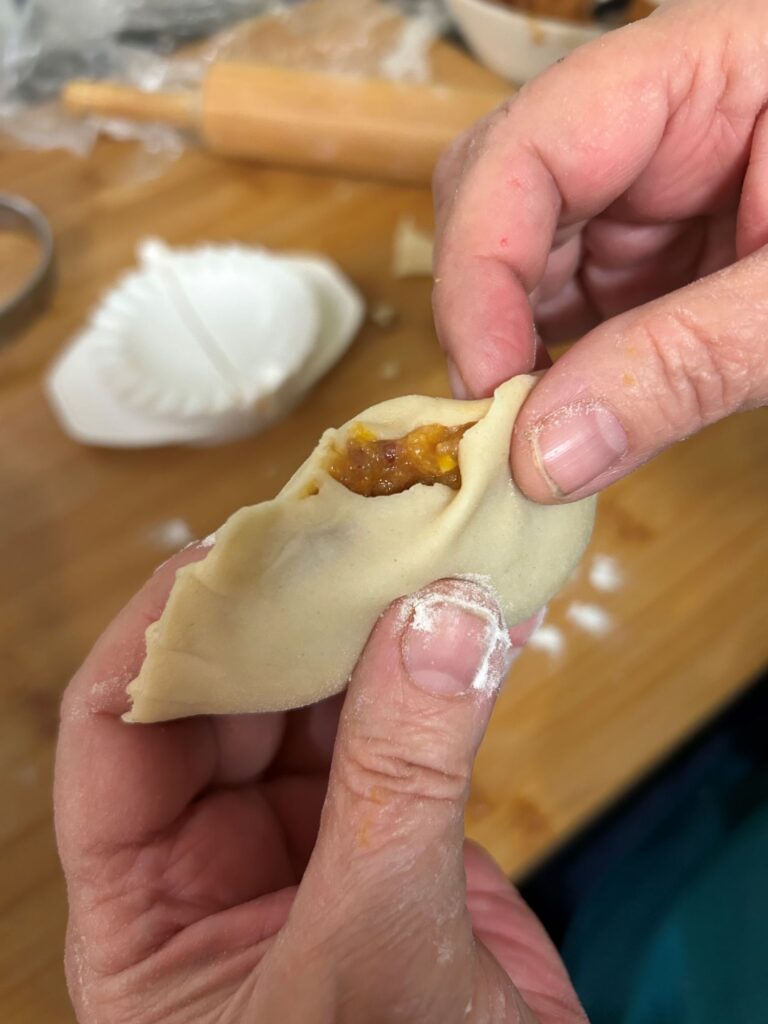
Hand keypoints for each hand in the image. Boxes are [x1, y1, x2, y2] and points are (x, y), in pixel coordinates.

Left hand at [55, 546, 584, 1023]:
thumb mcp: (370, 957)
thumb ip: (400, 786)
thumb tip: (440, 622)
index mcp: (146, 910)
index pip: (116, 729)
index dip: (163, 629)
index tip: (236, 548)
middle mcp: (217, 862)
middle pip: (227, 694)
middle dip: (283, 610)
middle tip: (346, 526)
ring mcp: (314, 842)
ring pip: (323, 700)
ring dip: (371, 627)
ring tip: (419, 549)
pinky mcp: (400, 836)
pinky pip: (411, 727)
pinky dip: (446, 670)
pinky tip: (485, 615)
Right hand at [433, 0, 767, 502]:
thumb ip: (682, 366)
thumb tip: (544, 456)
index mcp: (708, 68)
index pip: (533, 143)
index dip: (481, 262)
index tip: (488, 383)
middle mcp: (658, 119)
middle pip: (502, 193)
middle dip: (487, 309)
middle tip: (502, 421)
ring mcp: (651, 187)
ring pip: (524, 260)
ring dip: (518, 351)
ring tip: (542, 433)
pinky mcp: (657, 250)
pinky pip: (570, 305)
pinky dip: (558, 368)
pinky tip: (577, 415)